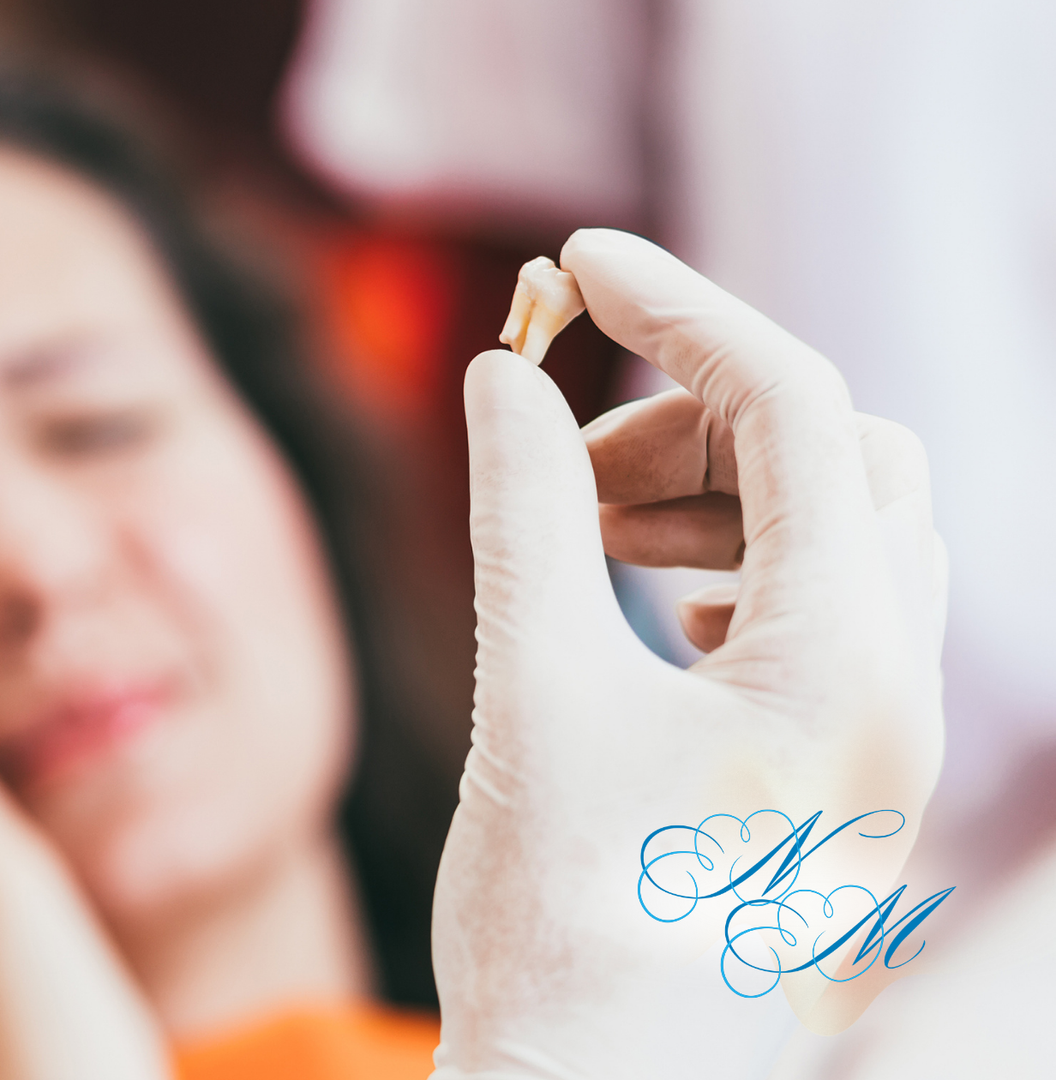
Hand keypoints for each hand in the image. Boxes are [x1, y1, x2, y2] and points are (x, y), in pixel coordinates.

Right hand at [432, 230, 945, 1076]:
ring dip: (715, 489)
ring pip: (840, 533)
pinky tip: (656, 601)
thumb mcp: (532, 698)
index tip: (578, 262)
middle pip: (842, 458)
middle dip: (700, 413)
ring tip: (590, 519)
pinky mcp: (837, 774)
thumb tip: (502, 377)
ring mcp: (877, 742)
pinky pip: (825, 612)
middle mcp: (894, 698)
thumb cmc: (559, 931)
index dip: (682, 308)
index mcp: (845, 670)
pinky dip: (736, 562)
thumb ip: (524, 519)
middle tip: (566, 441)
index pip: (794, 409)